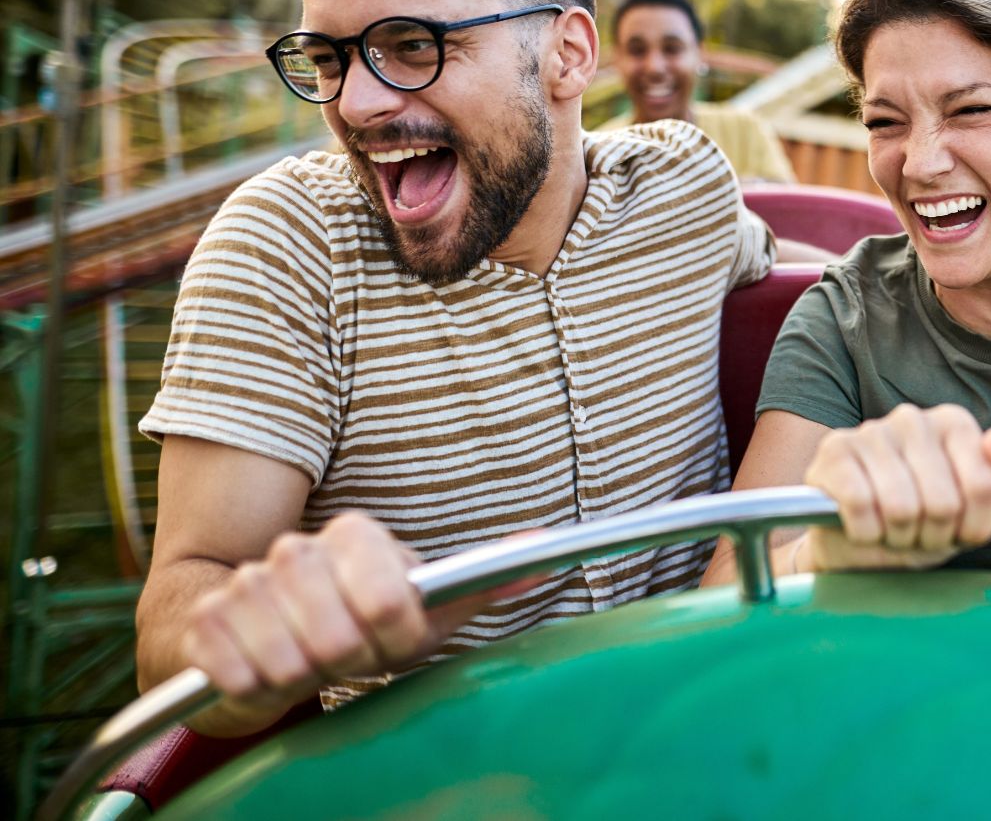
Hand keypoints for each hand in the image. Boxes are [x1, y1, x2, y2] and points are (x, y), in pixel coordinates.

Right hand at [181, 513, 509, 724]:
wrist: (250, 635)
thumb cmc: (352, 626)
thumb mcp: (422, 610)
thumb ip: (480, 583)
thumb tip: (547, 548)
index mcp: (356, 537)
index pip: (392, 601)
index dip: (394, 638)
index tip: (388, 638)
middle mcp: (298, 550)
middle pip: (341, 638)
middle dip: (348, 664)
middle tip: (343, 658)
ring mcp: (248, 582)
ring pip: (290, 659)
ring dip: (302, 679)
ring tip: (305, 665)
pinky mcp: (205, 622)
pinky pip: (238, 675)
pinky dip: (256, 690)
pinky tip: (263, 674)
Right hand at [800, 404, 990, 572]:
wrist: (856, 541)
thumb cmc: (921, 520)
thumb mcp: (973, 509)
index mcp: (954, 423)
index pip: (984, 487)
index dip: (971, 526)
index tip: (957, 528)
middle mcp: (914, 418)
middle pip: (944, 504)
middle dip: (932, 535)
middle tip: (918, 534)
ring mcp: (871, 431)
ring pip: (902, 507)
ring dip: (897, 537)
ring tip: (892, 531)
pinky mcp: (834, 451)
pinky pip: (860, 505)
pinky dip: (865, 532)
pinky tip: (863, 526)